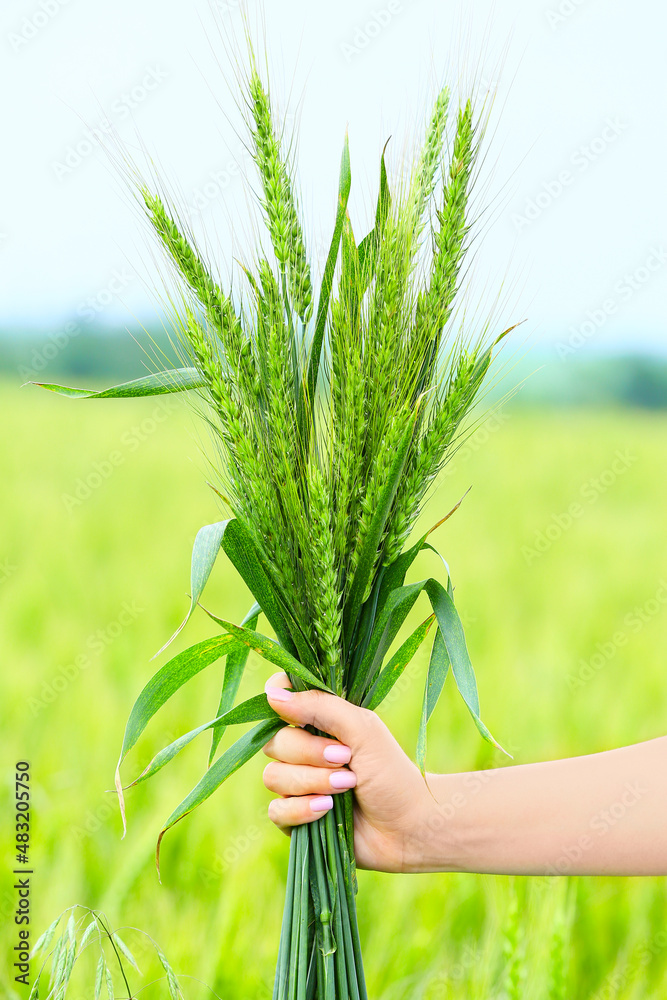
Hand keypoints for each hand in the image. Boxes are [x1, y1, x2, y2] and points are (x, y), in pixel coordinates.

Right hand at [262, 673, 432, 872]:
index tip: (290, 709)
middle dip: (309, 753)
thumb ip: (319, 707)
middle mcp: (303, 750)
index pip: (280, 696)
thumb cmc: (391, 771)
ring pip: (273, 777)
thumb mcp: (361, 729)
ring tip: (347, 786)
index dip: (278, 698)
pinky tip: (328, 809)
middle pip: (275, 742)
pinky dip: (302, 809)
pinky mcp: (296, 818)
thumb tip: (272, 694)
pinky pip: (277, 810)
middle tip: (346, 758)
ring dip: (311, 782)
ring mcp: (298, 784)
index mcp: (319, 721)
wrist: (408, 825)